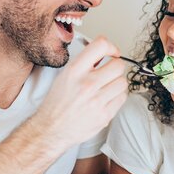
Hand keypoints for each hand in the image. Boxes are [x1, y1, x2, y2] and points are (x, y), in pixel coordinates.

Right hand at [34, 36, 127, 150]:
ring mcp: (96, 100)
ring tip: (107, 87)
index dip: (111, 47)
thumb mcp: (65, 76)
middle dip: (115, 67)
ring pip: (122, 82)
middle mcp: (86, 84)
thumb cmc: (57, 103)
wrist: (51, 128)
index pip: (101, 45)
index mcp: (74, 71)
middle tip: (109, 73)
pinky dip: (117, 97)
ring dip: (117, 83)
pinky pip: (122, 98)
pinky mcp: (104, 115)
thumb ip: (84, 64)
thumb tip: (104, 54)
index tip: (113, 53)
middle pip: (118, 65)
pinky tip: (106, 99)